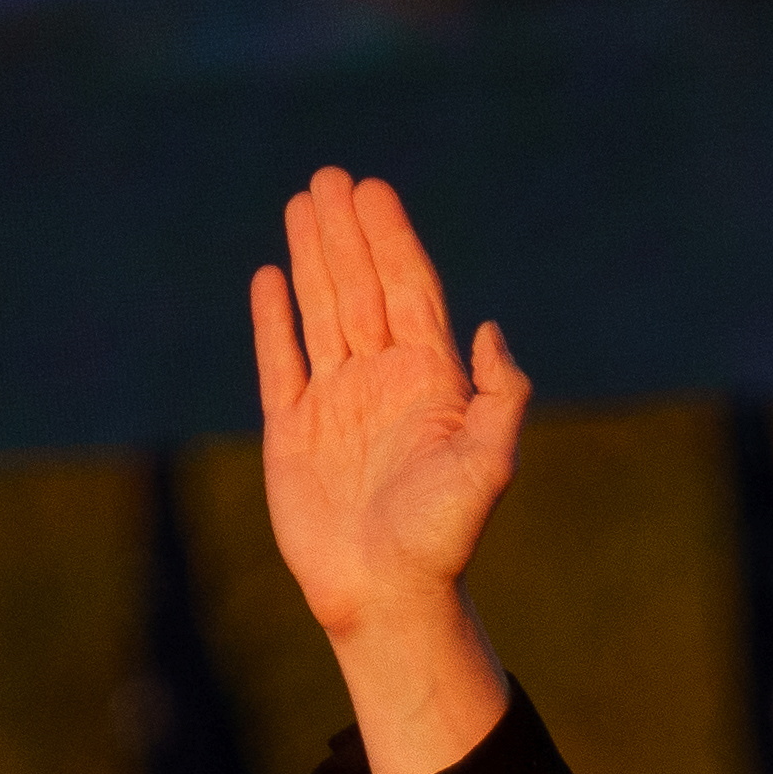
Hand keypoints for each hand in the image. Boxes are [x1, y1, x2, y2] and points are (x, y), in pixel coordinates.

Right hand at [251, 166, 523, 773]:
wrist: (387, 596)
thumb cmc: (442, 538)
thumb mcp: (489, 466)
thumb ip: (501, 396)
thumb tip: (493, 329)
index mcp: (430, 385)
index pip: (410, 293)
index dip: (393, 241)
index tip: (375, 193)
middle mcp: (383, 385)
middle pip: (363, 289)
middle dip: (348, 234)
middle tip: (333, 177)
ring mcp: (335, 405)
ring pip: (322, 313)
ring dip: (313, 258)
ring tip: (304, 204)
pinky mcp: (293, 432)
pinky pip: (280, 363)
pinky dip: (274, 320)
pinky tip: (271, 279)